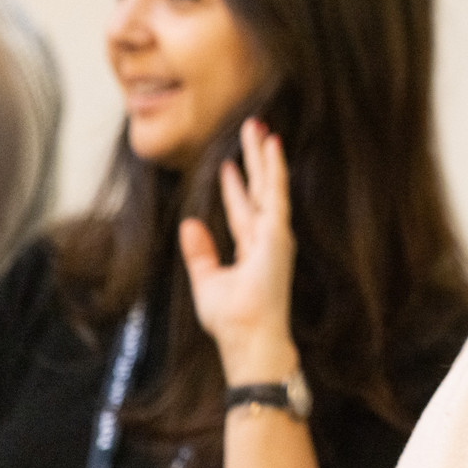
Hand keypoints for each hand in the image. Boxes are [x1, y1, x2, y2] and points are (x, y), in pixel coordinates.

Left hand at [180, 118, 299, 385]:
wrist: (249, 338)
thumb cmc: (232, 320)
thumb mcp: (207, 281)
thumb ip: (199, 252)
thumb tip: (189, 224)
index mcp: (253, 250)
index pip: (243, 211)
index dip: (235, 187)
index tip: (229, 165)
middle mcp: (268, 238)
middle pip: (260, 191)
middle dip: (255, 161)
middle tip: (253, 131)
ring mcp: (276, 234)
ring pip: (270, 185)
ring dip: (264, 157)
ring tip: (261, 129)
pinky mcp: (278, 233)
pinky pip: (276, 193)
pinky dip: (274, 169)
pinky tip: (272, 147)